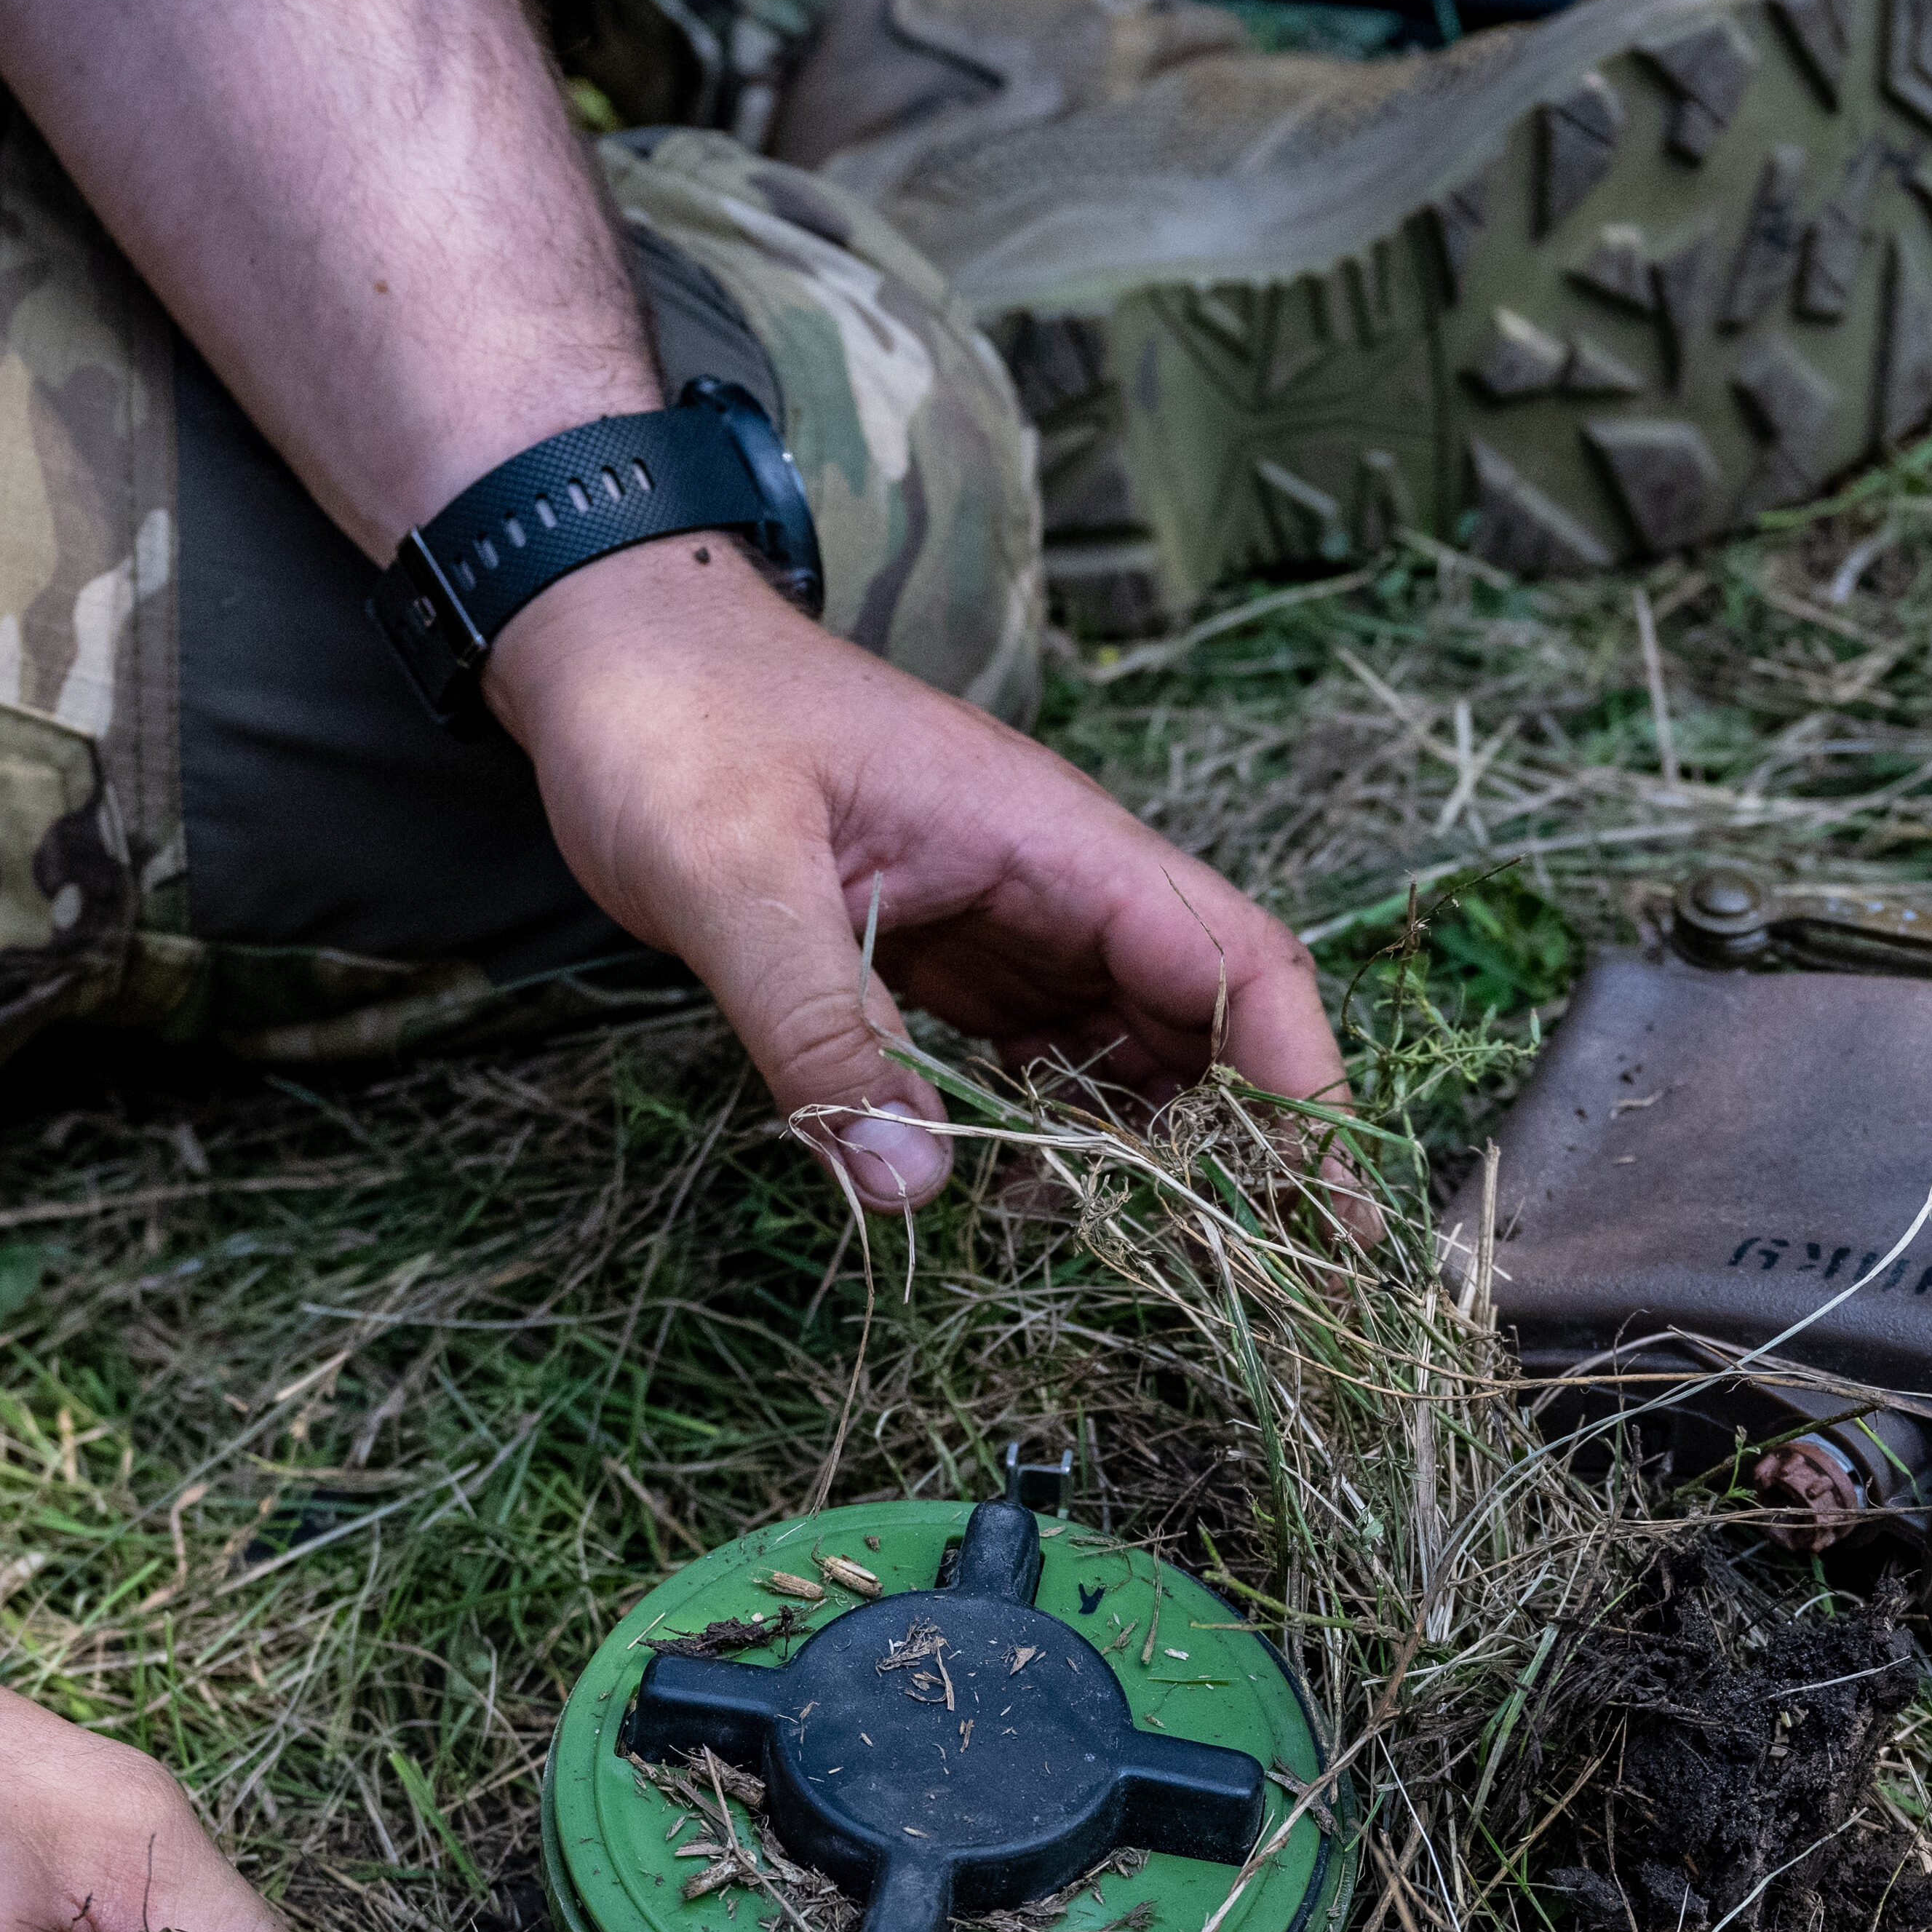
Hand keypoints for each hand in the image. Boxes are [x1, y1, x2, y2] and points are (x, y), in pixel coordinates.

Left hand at [488, 541, 1345, 1209]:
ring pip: (1130, 1039)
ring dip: (1159, 1143)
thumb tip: (911, 1191)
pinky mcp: (942, 950)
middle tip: (1272, 1284)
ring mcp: (1001, 915)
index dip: (1297, 1080)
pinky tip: (1038, 1200)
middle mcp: (1051, 878)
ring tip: (1172, 1266)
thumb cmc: (671, 727)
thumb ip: (819, 1030)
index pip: (1232, 957)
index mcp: (1048, 837)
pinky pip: (1039, 1046)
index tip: (1326, 1203)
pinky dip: (1060, 1124)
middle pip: (1206, 1014)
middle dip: (1250, 1139)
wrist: (605, 647)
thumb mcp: (728, 879)